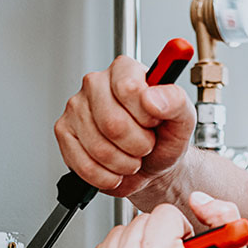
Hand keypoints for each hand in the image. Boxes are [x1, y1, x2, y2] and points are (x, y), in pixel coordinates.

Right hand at [54, 56, 195, 197]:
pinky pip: (84, 165)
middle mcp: (96, 83)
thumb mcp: (183, 119)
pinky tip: (116, 168)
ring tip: (133, 157)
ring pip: (99, 148)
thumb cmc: (165, 138)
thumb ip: (176, 101)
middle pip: (112, 123)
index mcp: (125, 70)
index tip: (154, 121)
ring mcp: (75, 107)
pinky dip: (107, 176)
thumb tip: (152, 97)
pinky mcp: (63, 132)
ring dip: (124, 163)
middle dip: (138, 145)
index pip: (128, 89)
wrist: (154, 166)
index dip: (146, 116)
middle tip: (146, 144)